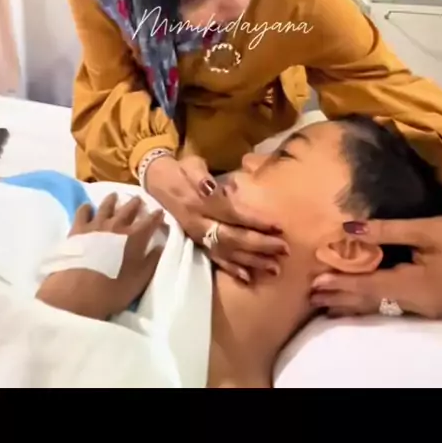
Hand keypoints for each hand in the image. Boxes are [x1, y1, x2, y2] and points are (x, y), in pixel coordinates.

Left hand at [36, 194, 163, 318]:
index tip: (160, 211)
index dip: (156, 216)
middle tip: (138, 199)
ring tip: (114, 196)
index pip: (150, 221)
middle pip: (129, 209)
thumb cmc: (113, 290)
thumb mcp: (140, 280)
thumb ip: (151, 261)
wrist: (78, 292)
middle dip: (135, 203)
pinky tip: (87, 207)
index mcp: (135, 237)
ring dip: (112, 200)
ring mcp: (96, 225)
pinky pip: (83, 212)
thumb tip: (160, 246)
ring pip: (106, 206)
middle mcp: (117, 226)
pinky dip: (87, 208)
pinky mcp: (78, 230)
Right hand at [146, 154, 288, 282]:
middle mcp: (200, 224)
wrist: (156, 184)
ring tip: (274, 269)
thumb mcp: (188, 165)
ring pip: (227, 253)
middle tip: (284, 250)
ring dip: (251, 261)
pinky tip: (248, 277)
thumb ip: (199, 175)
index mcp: (200, 203)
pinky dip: (231, 269)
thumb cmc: (179, 171)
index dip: (255, 221)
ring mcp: (198, 237)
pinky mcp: (197, 244)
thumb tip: (210, 186)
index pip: (233, 214)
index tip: (278, 226)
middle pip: (233, 238)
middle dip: (260, 246)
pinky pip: (215, 259)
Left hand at [310, 216, 441, 318]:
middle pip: (372, 301)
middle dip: (341, 297)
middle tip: (311, 294)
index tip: (315, 282)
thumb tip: (349, 229)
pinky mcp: (429, 301)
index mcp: (416, 287)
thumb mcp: (427, 229)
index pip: (369, 286)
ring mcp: (425, 306)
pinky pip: (392, 302)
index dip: (341, 284)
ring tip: (325, 298)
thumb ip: (387, 231)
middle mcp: (418, 303)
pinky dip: (370, 297)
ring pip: (381, 304)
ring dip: (353, 299)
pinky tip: (355, 296)